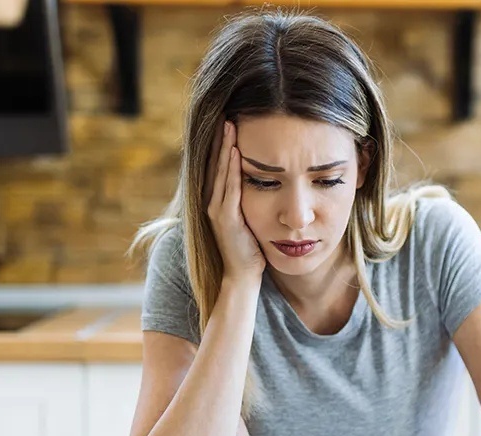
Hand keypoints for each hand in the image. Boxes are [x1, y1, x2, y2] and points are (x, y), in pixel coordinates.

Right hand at [205, 120, 264, 281]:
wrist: (243, 275)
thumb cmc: (251, 248)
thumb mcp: (251, 218)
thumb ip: (252, 200)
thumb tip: (267, 181)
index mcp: (220, 201)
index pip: (221, 167)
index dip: (224, 145)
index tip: (232, 123)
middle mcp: (214, 202)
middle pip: (217, 163)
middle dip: (222, 139)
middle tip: (227, 115)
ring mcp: (217, 209)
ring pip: (221, 172)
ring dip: (224, 147)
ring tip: (229, 124)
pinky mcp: (225, 218)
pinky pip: (229, 188)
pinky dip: (231, 169)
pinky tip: (235, 151)